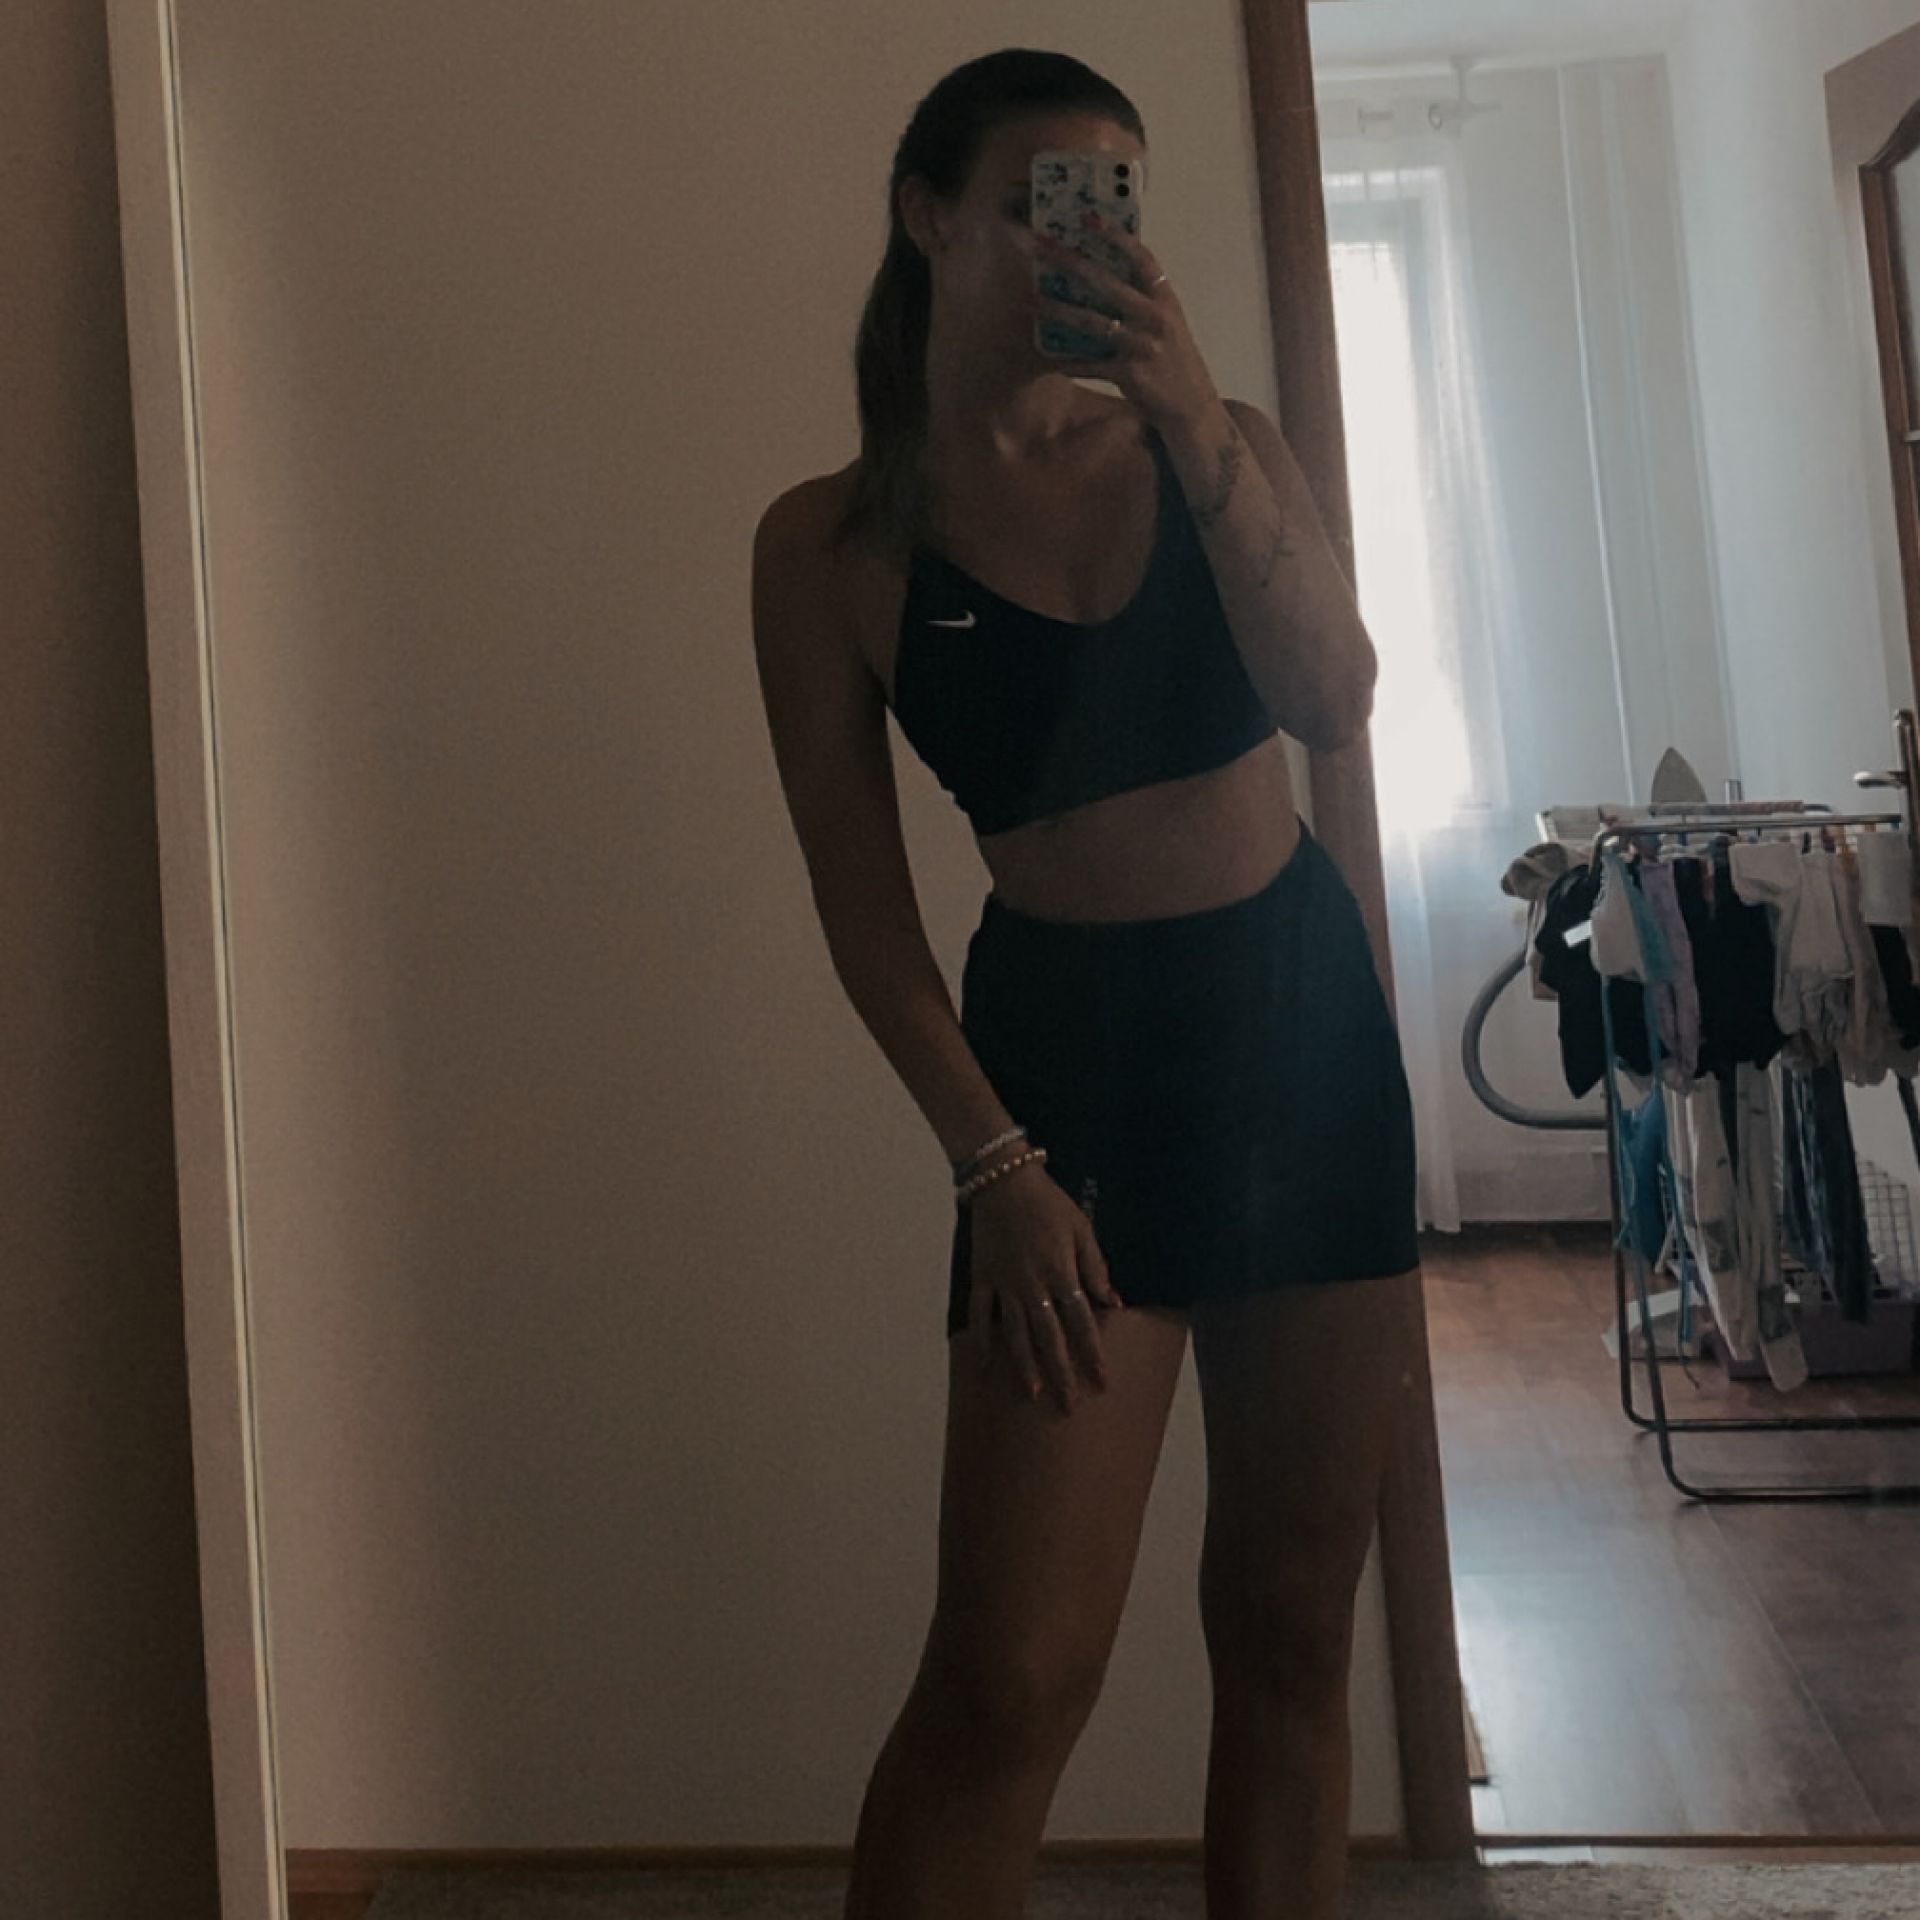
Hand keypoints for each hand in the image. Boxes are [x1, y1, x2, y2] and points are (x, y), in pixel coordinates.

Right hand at [964, 1163, 1123, 1413]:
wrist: (1003, 1180)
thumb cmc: (1050, 1203)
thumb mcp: (1082, 1229)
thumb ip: (1096, 1267)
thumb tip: (1113, 1303)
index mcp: (1061, 1272)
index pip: (1080, 1322)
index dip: (1092, 1353)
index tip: (1102, 1381)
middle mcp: (1032, 1285)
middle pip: (1049, 1336)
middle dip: (1061, 1372)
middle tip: (1069, 1404)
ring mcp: (1004, 1284)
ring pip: (1015, 1332)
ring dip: (1025, 1364)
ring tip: (1032, 1393)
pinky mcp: (982, 1278)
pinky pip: (980, 1314)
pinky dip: (982, 1339)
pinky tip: (985, 1364)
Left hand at [1023, 220, 1219, 433]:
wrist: (1190, 406)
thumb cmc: (1173, 361)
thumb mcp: (1167, 323)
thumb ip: (1142, 301)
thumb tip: (1100, 278)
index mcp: (1164, 300)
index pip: (1142, 258)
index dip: (1116, 236)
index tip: (1088, 218)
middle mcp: (1154, 317)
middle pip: (1107, 283)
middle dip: (1071, 262)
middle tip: (1042, 246)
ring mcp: (1141, 346)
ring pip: (1092, 322)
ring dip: (1058, 310)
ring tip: (1030, 300)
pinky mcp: (1129, 374)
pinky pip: (1091, 365)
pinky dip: (1070, 364)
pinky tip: (1050, 359)